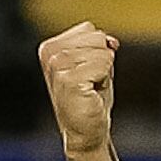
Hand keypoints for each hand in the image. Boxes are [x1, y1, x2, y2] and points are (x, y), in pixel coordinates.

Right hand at [39, 21, 120, 158]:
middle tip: (90, 83)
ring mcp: (57, 66)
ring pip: (102, 51)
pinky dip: (105, 79)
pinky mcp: (68, 79)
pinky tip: (91, 93)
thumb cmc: (90, 98)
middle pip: (97, 38)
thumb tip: (111, 42)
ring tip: (90, 88)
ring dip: (103, 72)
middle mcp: (50, 53)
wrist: (85, 131)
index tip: (86, 73)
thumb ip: (99, 43)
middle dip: (102, 61)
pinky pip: (104, 64)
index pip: (90, 30)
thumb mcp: (94, 62)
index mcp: (50, 47)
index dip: (98, 52)